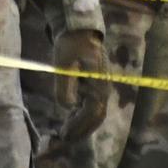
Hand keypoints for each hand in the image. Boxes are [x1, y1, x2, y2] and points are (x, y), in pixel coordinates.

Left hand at [51, 28, 110, 142]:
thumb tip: (67, 107)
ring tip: (66, 131)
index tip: (64, 134)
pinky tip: (70, 117)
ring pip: (95, 112)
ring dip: (82, 124)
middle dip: (82, 129)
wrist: (79, 29)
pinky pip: (92, 104)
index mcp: (98, 84)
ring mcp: (101, 85)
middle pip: (97, 116)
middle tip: (65, 138)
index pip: (92, 113)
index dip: (79, 126)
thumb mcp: (64, 65)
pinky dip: (82, 114)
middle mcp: (104, 87)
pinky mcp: (96, 82)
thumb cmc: (71, 45)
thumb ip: (65, 87)